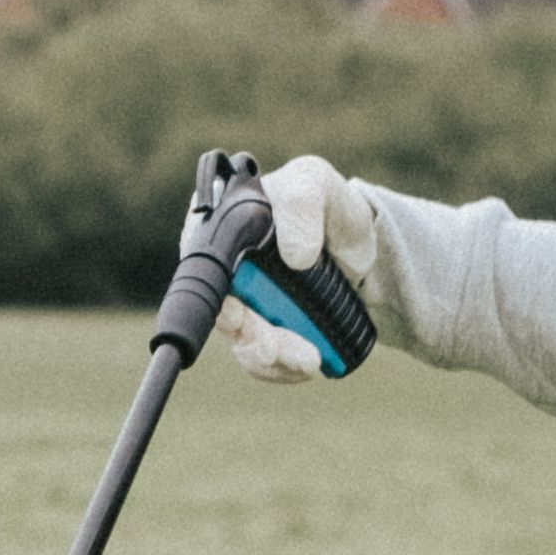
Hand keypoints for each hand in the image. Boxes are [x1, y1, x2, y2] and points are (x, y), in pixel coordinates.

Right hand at [210, 153, 368, 383]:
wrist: (354, 242)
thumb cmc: (323, 203)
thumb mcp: (315, 185)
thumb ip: (302, 206)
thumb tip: (296, 257)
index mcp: (217, 226)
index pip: (201, 264)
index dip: (213, 294)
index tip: (236, 316)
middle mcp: (221, 268)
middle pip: (221, 314)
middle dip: (251, 339)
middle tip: (281, 351)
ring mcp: (241, 303)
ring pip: (242, 343)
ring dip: (272, 359)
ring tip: (309, 362)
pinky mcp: (262, 330)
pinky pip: (263, 359)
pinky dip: (284, 368)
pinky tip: (308, 367)